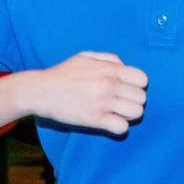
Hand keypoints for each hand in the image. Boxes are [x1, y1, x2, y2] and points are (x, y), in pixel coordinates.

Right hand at [26, 51, 146, 134]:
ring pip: (136, 113)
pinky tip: (108, 122)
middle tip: (120, 103)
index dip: (137, 86)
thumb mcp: (85, 56)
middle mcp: (108, 85)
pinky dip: (118, 127)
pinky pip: (121, 128)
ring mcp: (102, 103)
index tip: (126, 90)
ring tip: (116, 113)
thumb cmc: (62, 73)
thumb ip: (108, 58)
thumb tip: (124, 66)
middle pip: (141, 98)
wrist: (40, 90)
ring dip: (128, 115)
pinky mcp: (94, 119)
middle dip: (133, 101)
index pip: (142, 79)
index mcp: (108, 69)